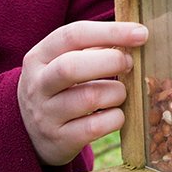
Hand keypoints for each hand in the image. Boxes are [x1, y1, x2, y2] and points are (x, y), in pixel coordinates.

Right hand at [17, 20, 147, 166]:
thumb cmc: (59, 88)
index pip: (73, 35)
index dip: (110, 32)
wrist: (31, 134)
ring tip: (120, 92)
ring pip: (89, 98)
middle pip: (71, 66)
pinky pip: (96, 127)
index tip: (141, 33)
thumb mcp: (62, 62)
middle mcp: (38, 85)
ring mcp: (46, 114)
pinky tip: (115, 114)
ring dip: (116, 92)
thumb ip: (92, 48)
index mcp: (39, 57)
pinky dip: (115, 118)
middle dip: (110, 61)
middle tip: (129, 63)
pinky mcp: (60, 140)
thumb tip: (133, 37)